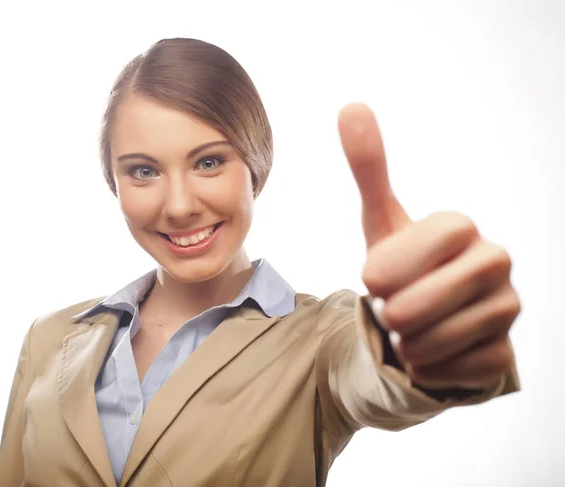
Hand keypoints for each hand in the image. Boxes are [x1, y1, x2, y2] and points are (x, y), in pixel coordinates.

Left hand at [338, 103, 520, 389]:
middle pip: (411, 309)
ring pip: (424, 344)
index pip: (397, 263)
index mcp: (463, 228)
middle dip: (390, 314)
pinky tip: (435, 350)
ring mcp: (506, 311)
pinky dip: (423, 368)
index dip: (380, 274)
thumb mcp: (381, 220)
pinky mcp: (503, 356)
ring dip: (405, 342)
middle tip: (400, 304)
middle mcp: (496, 264)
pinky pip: (440, 373)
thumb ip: (369, 167)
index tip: (379, 277)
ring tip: (417, 326)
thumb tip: (350, 105)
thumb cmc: (404, 266)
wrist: (431, 317)